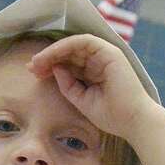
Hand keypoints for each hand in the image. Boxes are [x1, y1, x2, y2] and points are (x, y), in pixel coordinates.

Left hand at [27, 34, 154, 139]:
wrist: (133, 122)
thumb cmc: (112, 116)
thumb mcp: (82, 100)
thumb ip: (68, 85)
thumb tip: (54, 68)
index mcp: (95, 72)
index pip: (69, 63)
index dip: (50, 65)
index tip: (34, 73)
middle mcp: (100, 60)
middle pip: (69, 53)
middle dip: (48, 58)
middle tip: (31, 67)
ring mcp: (105, 54)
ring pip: (73, 45)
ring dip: (53, 51)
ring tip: (37, 62)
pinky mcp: (109, 51)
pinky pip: (82, 42)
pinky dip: (65, 46)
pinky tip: (51, 56)